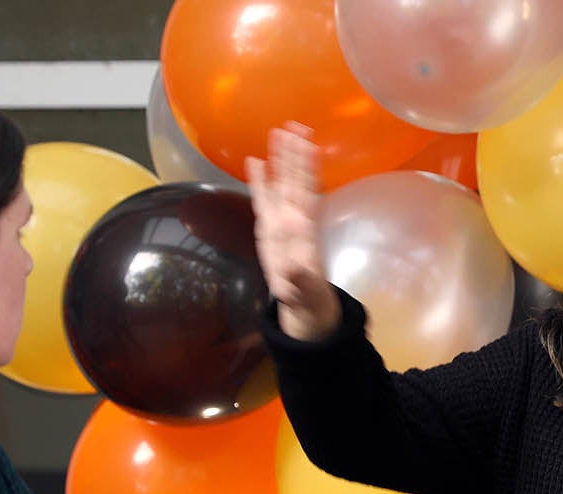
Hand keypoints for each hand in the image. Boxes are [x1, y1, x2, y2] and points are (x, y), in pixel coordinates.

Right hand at [245, 122, 339, 340]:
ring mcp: (282, 219)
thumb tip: (292, 267)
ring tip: (279, 131)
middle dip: (294, 153)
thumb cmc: (305, 293)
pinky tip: (255, 161)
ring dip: (281, 158)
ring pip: (282, 183)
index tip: (308, 144)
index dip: (307, 168)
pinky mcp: (270, 225)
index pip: (306, 191)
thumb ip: (298, 278)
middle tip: (293, 124)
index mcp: (303, 228)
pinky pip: (264, 197)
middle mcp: (294, 217)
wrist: (302, 299)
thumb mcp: (303, 289)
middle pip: (294, 178)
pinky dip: (260, 179)